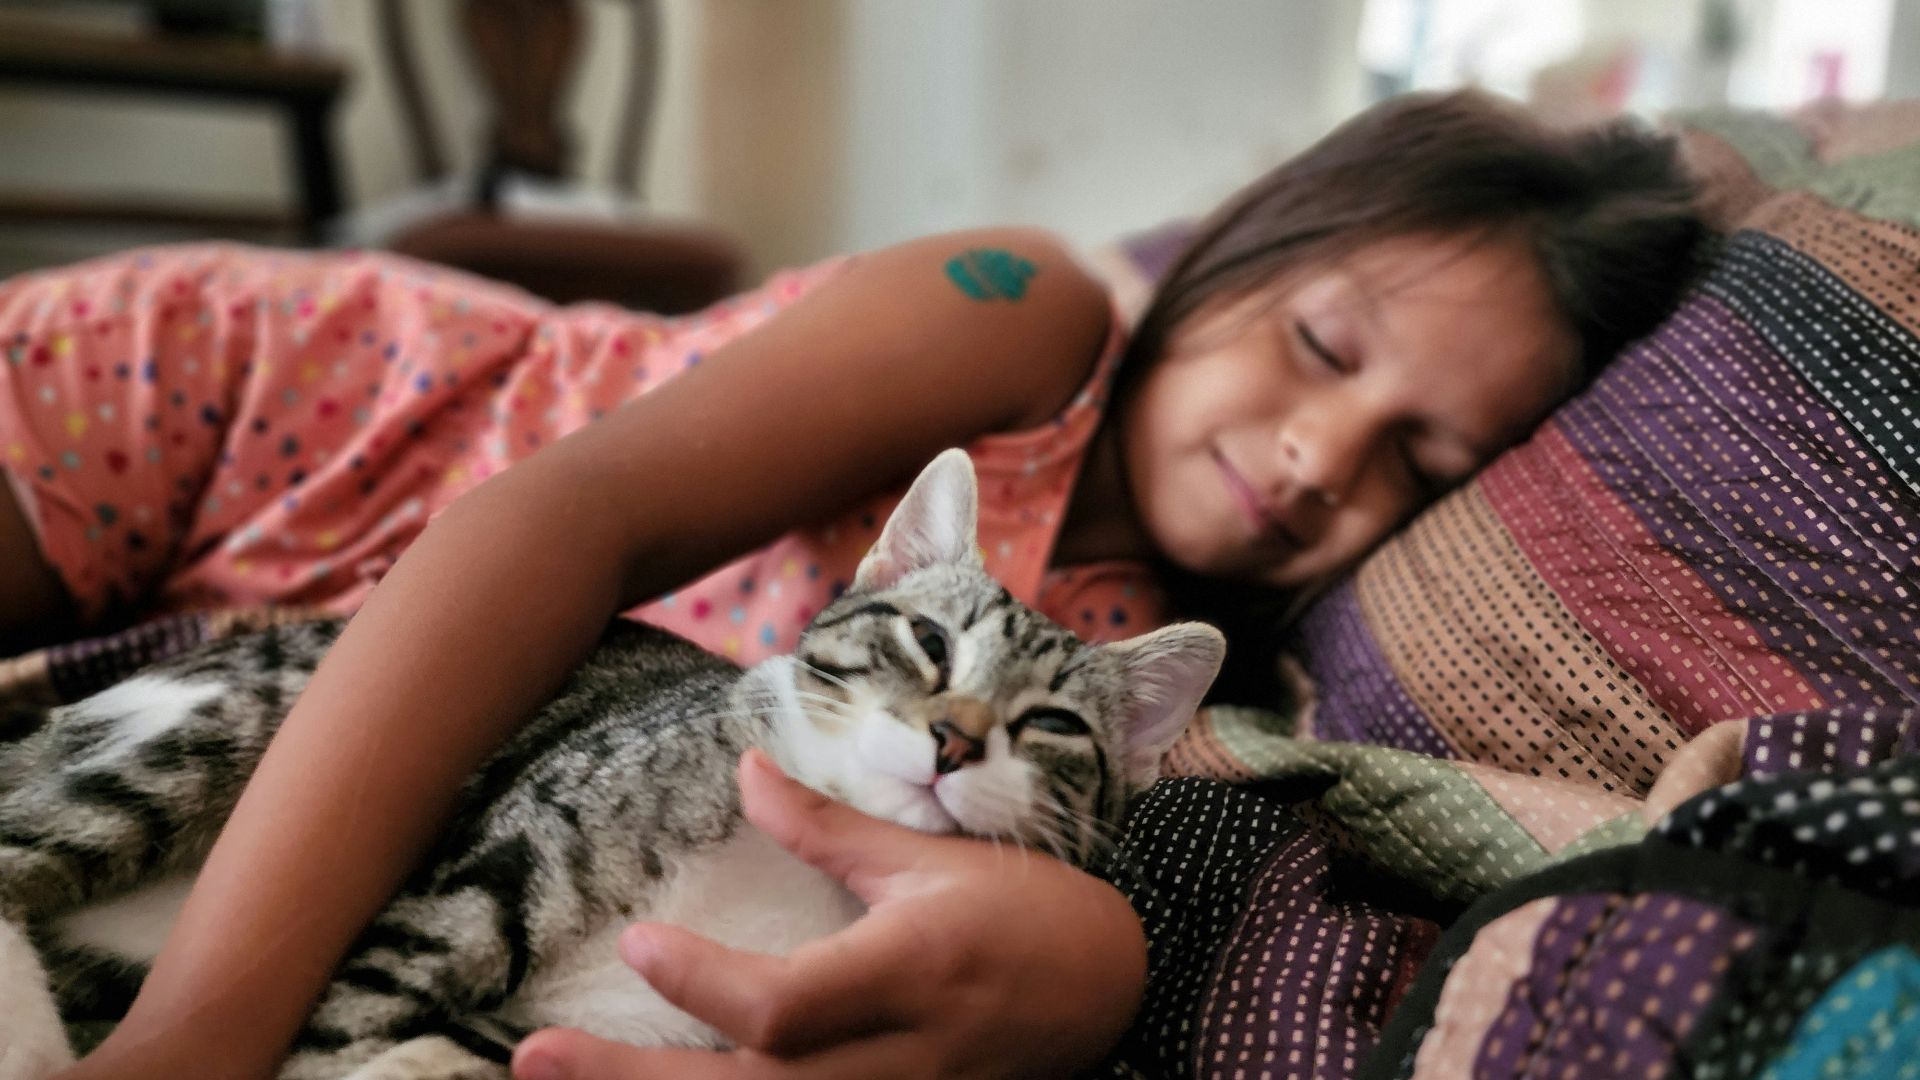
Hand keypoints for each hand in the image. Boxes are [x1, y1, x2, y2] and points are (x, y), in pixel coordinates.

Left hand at [511, 749, 1145, 1079]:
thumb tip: (741, 769)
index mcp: (907, 975)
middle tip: (534, 1055)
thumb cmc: (1020, 912)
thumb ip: (825, 830)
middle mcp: (897, 1061)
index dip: (702, 983)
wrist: (1110, 990)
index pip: (785, 1007)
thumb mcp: (926, 860)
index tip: (635, 939)